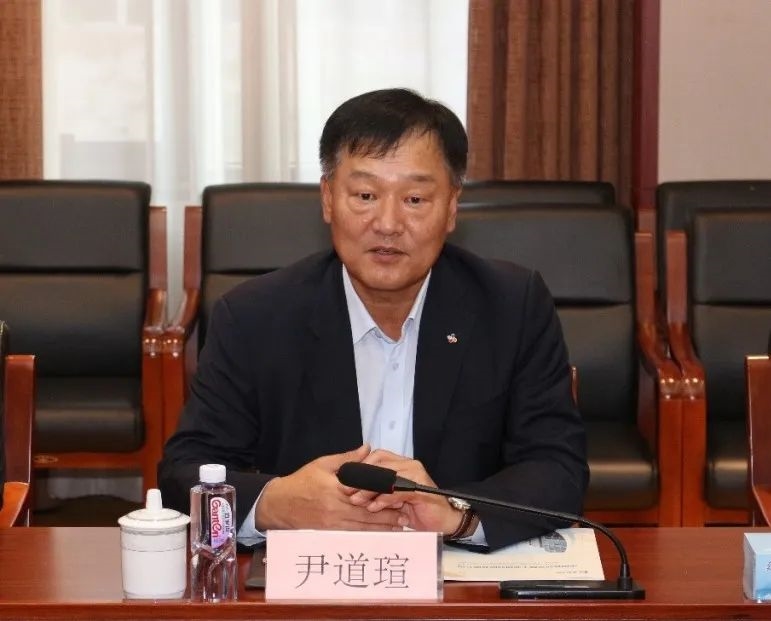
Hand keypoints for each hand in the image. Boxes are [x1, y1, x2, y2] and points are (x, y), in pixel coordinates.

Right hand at [255, 445, 402, 530]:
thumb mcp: (322, 464)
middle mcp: (335, 508)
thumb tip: (367, 449)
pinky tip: (382, 535)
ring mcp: (333, 523)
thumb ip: (347, 458)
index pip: (364, 491)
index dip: (383, 494)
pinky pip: (354, 535)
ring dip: (383, 527)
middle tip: (407, 514)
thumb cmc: (301, 482)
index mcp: (335, 489)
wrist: (279, 504)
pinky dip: (370, 535)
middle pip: (367, 513)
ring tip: (401, 526)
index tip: (399, 493)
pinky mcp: (330, 533)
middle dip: (388, 514)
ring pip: (363, 527)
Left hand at [349, 450, 463, 534]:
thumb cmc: (418, 511)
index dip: (360, 466)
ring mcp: (416, 475)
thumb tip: (352, 489)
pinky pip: (397, 490)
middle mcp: (409, 465)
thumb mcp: (392, 499)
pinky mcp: (420, 489)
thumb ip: (377, 490)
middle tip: (347, 492)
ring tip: (358, 501)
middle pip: (380, 464)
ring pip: (386, 476)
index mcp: (402, 464)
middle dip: (361, 478)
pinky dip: (383, 498)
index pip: (377, 456)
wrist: (444, 522)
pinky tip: (374, 507)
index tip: (345, 480)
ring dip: (369, 489)